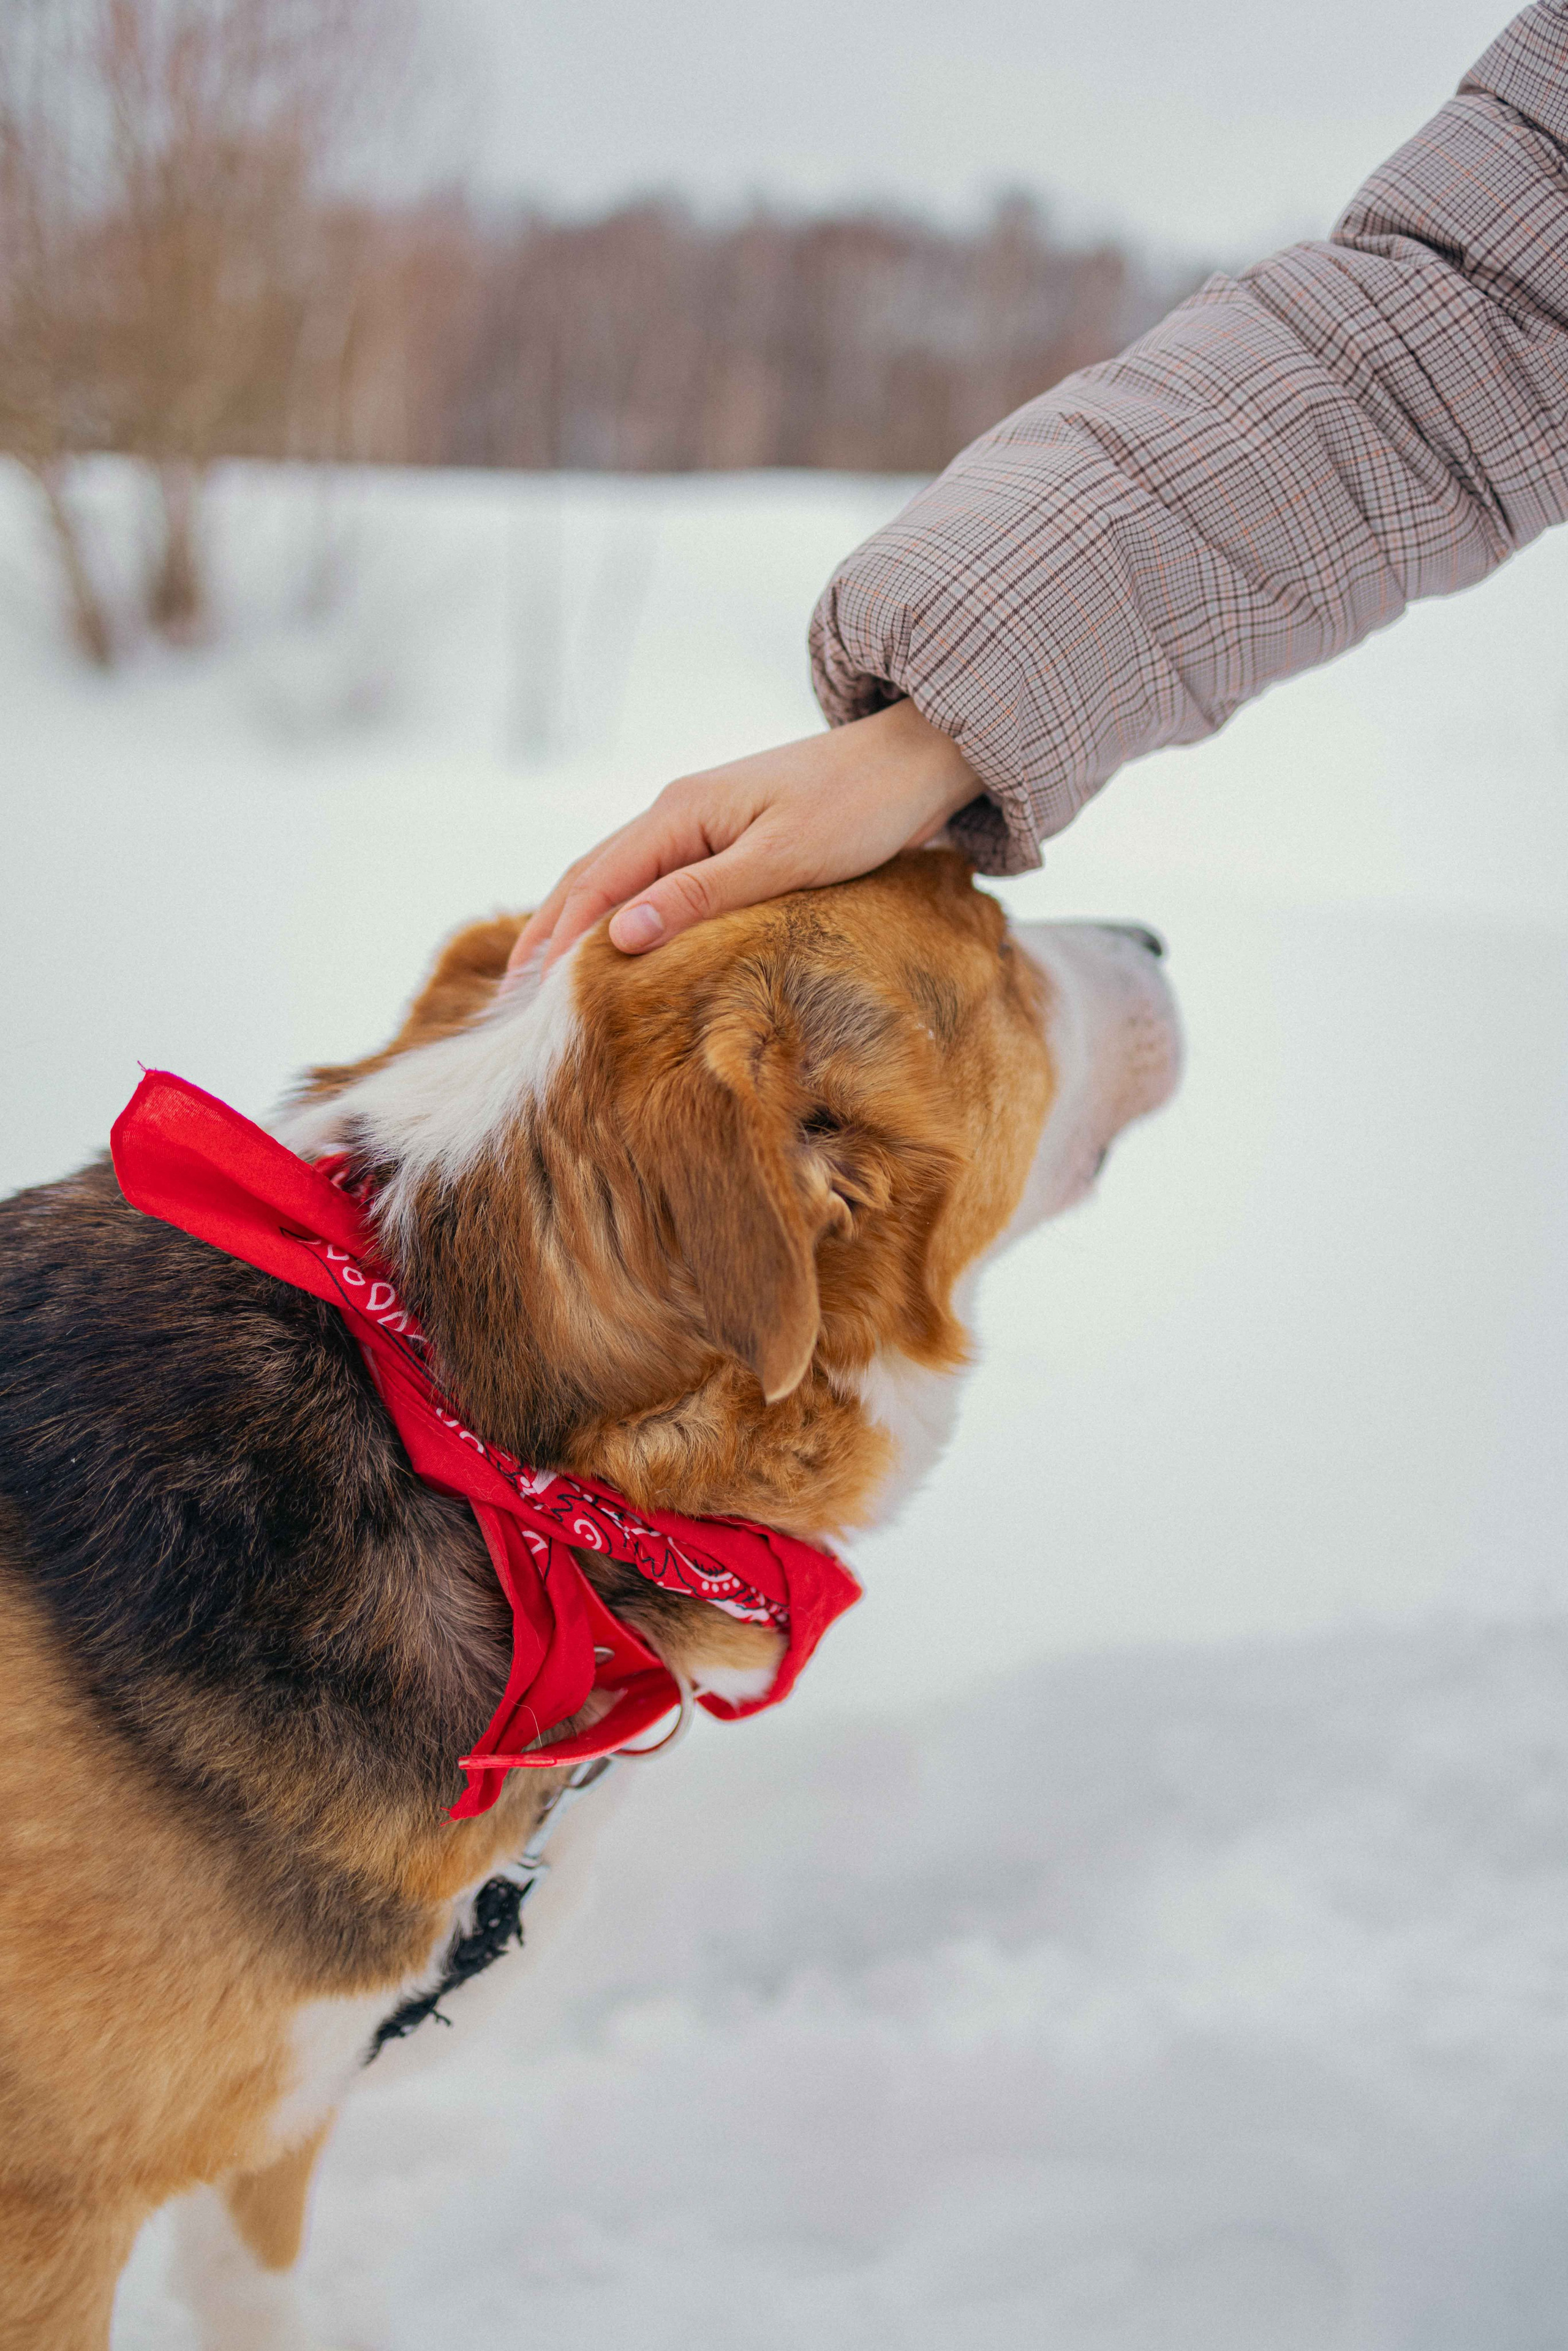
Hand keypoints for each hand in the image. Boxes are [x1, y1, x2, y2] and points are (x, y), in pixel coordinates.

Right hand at [509, 699, 979, 970]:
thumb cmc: (859, 807)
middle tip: (514, 997)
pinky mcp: (728, 838)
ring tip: (550, 982)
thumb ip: (700, 896)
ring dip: (581, 926)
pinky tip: (620, 946)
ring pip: (620, 878)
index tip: (527, 996)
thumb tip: (617, 936)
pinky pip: (657, 880)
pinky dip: (626, 915)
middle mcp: (679, 813)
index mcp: (681, 812)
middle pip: (592, 877)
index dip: (555, 939)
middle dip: (549, 934)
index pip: (595, 882)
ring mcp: (701, 823)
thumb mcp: (782, 858)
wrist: (915, 761)